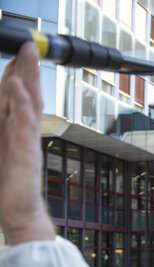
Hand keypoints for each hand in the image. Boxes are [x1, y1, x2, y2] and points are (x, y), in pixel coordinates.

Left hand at [0, 42, 54, 244]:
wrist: (17, 213)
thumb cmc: (6, 188)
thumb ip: (1, 132)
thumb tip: (2, 111)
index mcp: (12, 130)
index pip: (17, 96)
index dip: (18, 73)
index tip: (19, 54)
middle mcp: (22, 133)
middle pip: (28, 94)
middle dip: (27, 69)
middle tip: (30, 46)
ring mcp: (26, 142)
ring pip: (28, 104)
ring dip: (28, 79)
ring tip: (28, 57)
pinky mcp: (26, 154)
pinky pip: (23, 125)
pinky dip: (22, 105)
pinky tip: (20, 89)